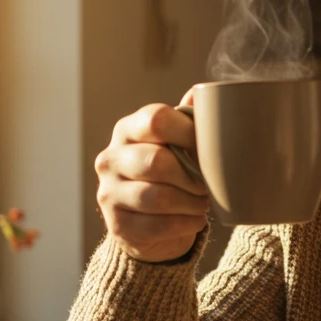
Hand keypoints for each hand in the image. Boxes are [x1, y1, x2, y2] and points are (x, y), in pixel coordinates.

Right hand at [95, 91, 209, 262]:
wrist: (151, 222)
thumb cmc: (172, 173)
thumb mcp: (179, 143)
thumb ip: (190, 120)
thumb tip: (205, 93)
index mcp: (128, 130)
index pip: (155, 119)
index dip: (189, 133)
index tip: (211, 148)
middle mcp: (111, 158)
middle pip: (157, 161)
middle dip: (192, 176)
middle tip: (207, 184)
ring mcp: (109, 192)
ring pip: (158, 198)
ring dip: (191, 203)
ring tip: (203, 203)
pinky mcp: (117, 225)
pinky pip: (157, 226)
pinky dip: (185, 224)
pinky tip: (195, 220)